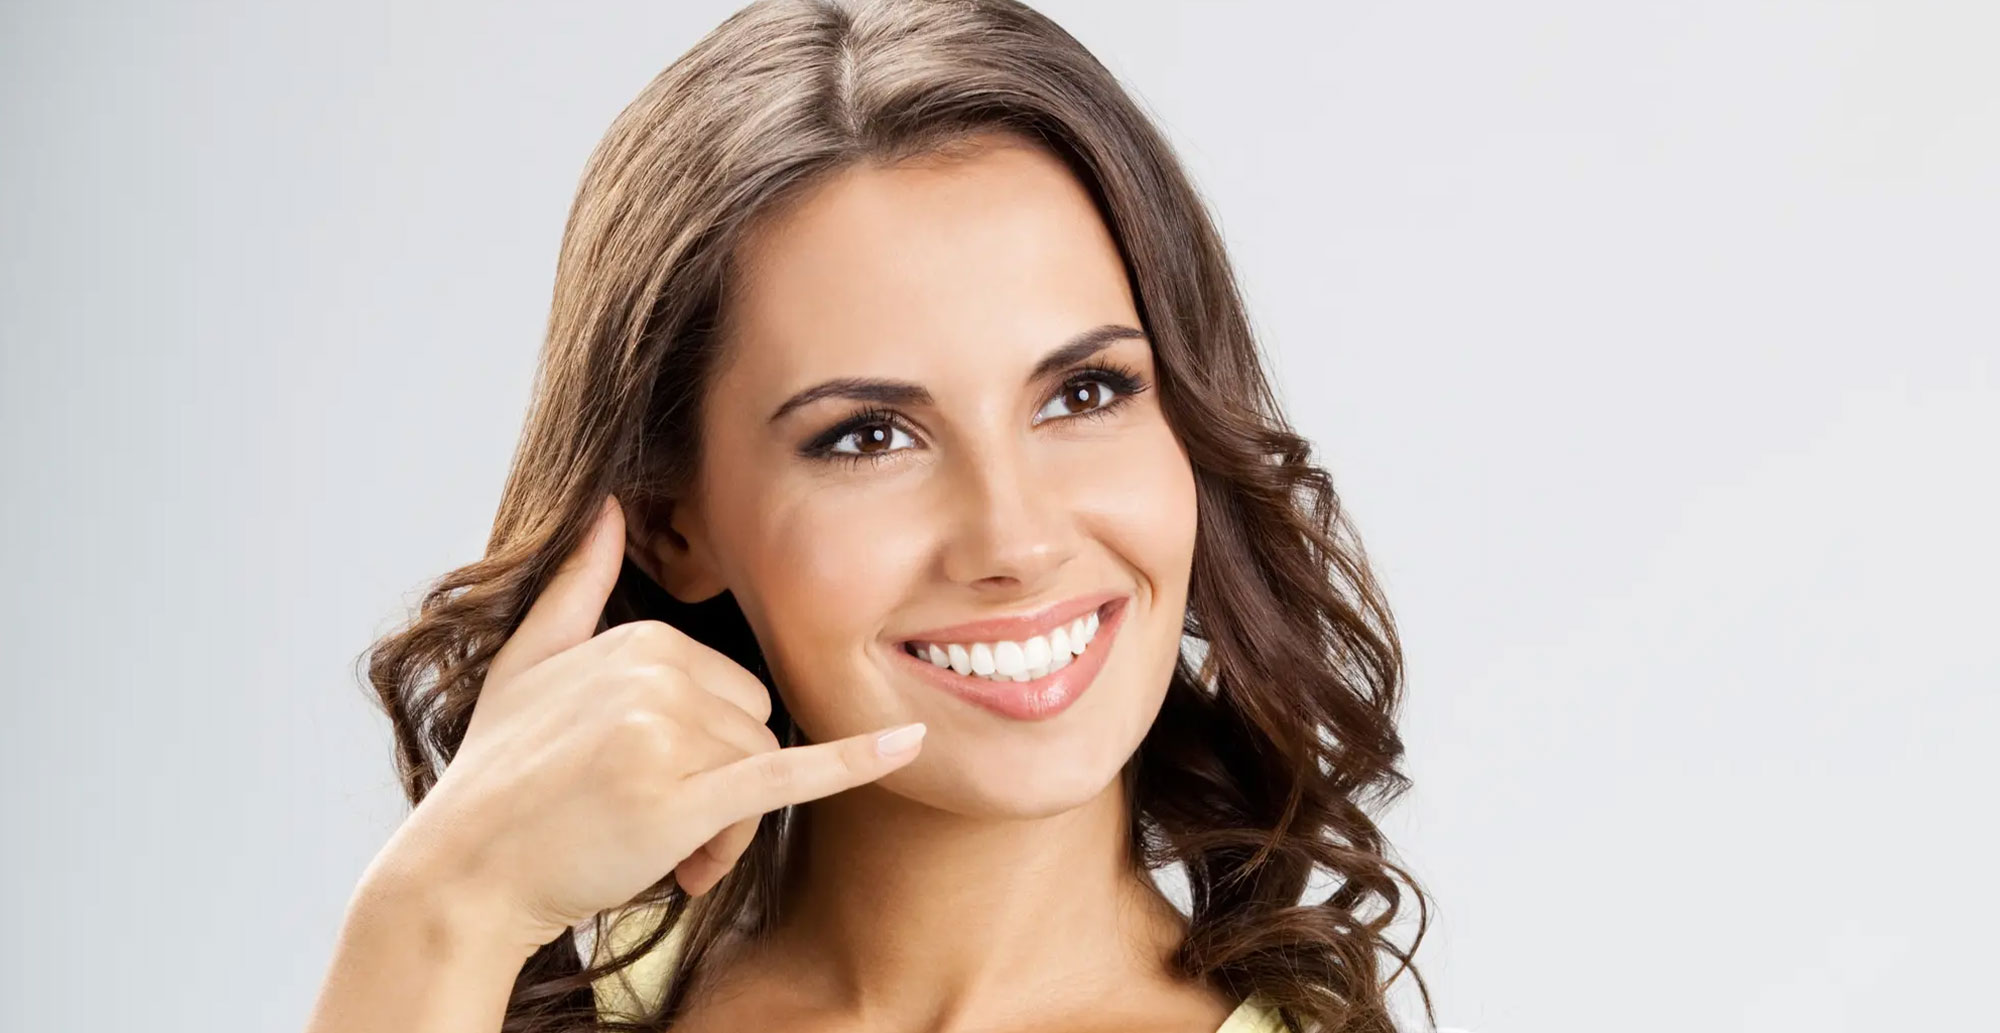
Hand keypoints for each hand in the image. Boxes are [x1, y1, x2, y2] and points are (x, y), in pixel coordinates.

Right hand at [377, 494, 925, 952]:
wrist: (463, 874)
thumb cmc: (499, 778)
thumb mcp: (527, 664)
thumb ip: (576, 586)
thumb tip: (609, 507)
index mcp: (639, 637)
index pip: (732, 691)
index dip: (704, 754)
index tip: (648, 792)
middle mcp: (657, 671)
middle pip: (755, 730)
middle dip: (722, 793)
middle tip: (658, 833)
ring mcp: (668, 731)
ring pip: (761, 777)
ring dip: (723, 833)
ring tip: (662, 854)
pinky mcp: (685, 795)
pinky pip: (792, 776)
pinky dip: (854, 761)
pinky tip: (909, 744)